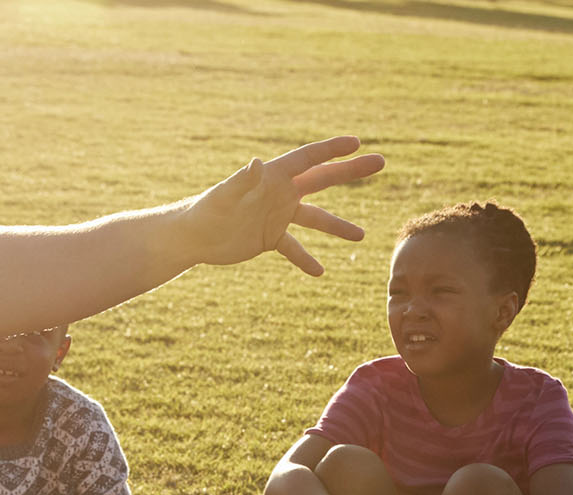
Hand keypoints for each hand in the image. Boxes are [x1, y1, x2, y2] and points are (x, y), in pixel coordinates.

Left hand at [179, 136, 385, 275]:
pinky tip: (319, 272)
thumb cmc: (205, 211)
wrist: (192, 236)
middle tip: (380, 162)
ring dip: (337, 226)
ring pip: (315, 218)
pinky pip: (294, 247)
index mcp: (272, 177)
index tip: (357, 143)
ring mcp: (276, 215)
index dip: (332, 150)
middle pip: (322, 179)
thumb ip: (243, 180)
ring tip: (360, 236)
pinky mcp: (269, 237)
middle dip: (351, 171)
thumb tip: (256, 163)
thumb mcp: (226, 196)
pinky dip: (306, 259)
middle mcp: (279, 193)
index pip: (308, 159)